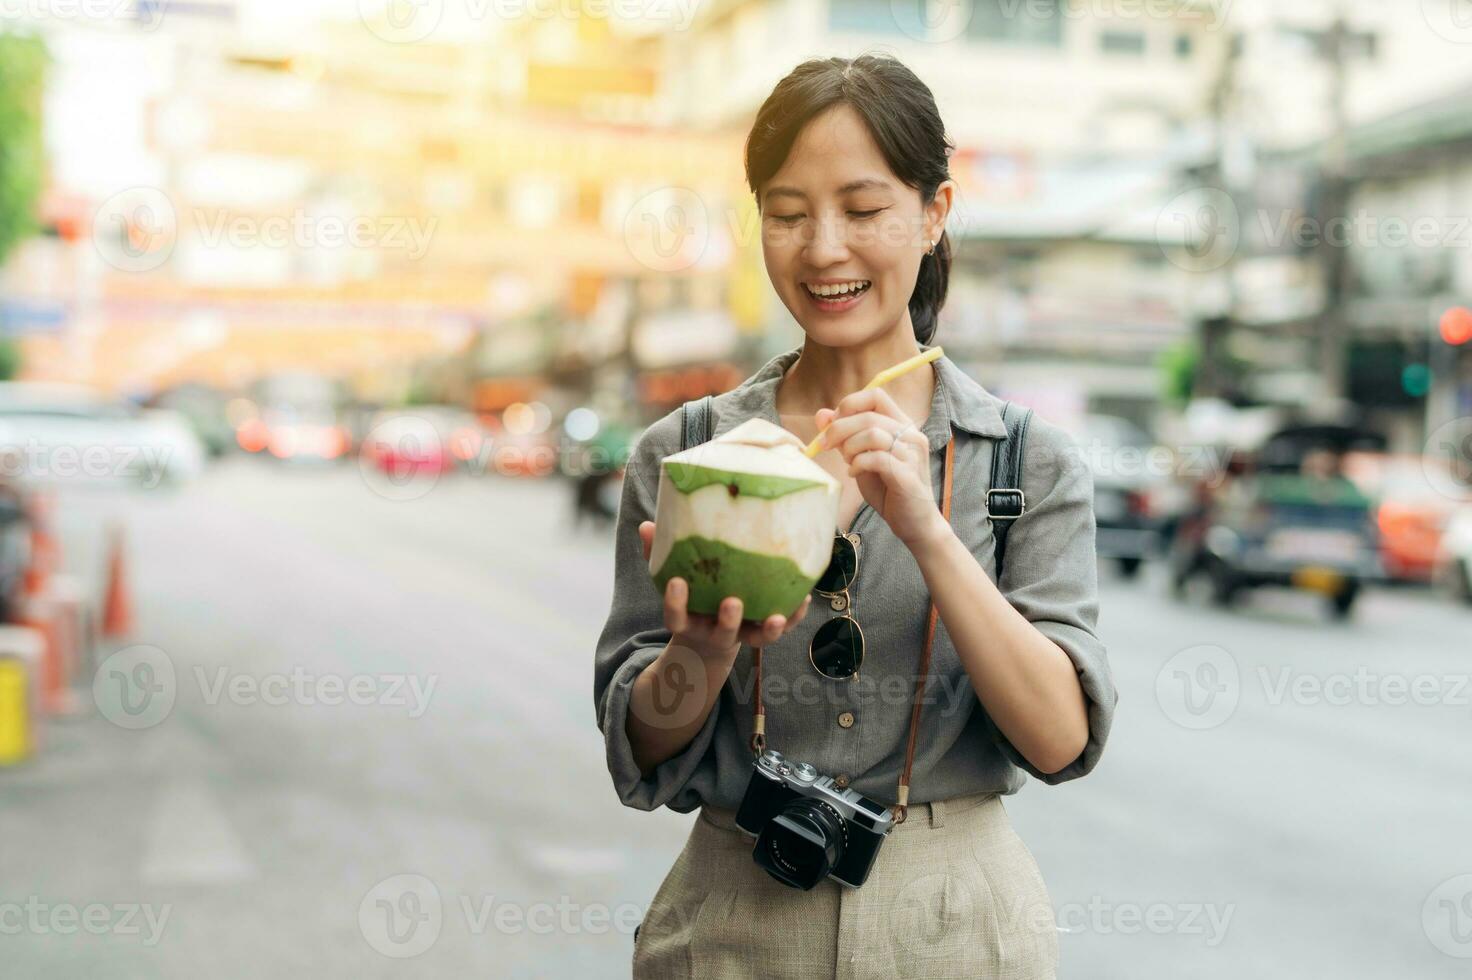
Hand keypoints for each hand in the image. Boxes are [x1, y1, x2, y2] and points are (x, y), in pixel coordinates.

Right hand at [639, 521, 813, 656]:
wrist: (708, 640)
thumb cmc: (690, 597)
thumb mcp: (672, 580)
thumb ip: (658, 555)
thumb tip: (646, 525)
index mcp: (688, 620)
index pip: (675, 618)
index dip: (674, 604)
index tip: (676, 583)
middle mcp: (714, 632)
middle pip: (722, 634)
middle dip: (728, 620)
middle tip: (732, 602)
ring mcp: (741, 635)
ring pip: (755, 639)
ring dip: (768, 630)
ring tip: (776, 616)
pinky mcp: (762, 632)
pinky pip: (781, 629)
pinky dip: (793, 617)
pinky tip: (804, 598)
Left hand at [815, 388, 944, 547]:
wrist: (914, 523)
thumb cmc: (888, 489)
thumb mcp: (861, 458)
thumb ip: (845, 436)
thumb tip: (821, 415)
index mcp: (901, 425)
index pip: (876, 395)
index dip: (849, 404)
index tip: (832, 423)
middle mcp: (911, 434)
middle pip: (869, 415)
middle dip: (839, 429)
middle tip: (824, 445)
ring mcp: (912, 454)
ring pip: (873, 434)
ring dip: (850, 447)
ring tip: (848, 462)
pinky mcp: (908, 475)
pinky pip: (876, 458)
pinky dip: (858, 464)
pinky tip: (854, 473)